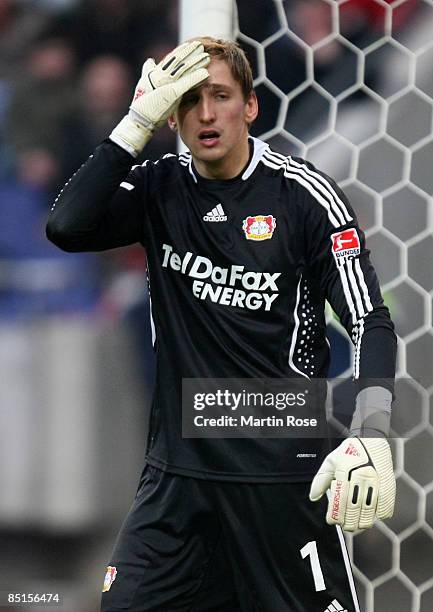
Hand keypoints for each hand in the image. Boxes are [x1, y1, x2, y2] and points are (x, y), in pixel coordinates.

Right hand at [110, 41, 209, 155]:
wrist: (140, 119)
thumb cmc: (144, 105)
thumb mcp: (145, 85)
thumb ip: (149, 72)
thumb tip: (151, 61)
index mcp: (156, 74)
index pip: (171, 59)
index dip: (181, 51)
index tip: (191, 45)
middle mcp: (161, 76)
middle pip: (178, 61)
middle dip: (190, 52)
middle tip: (201, 46)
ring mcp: (167, 84)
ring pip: (183, 69)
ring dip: (196, 62)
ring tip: (206, 56)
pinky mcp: (172, 93)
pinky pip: (187, 83)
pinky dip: (196, 77)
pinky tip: (206, 73)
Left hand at [309, 437, 395, 531]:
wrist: (371, 440)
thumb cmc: (349, 452)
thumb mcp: (331, 461)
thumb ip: (321, 480)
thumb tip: (313, 497)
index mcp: (345, 471)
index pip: (339, 500)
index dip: (335, 515)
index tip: (332, 520)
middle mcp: (361, 476)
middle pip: (354, 508)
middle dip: (349, 523)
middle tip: (345, 526)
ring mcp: (376, 481)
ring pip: (370, 511)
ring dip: (363, 522)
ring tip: (357, 525)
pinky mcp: (388, 485)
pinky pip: (385, 507)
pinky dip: (378, 515)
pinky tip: (372, 515)